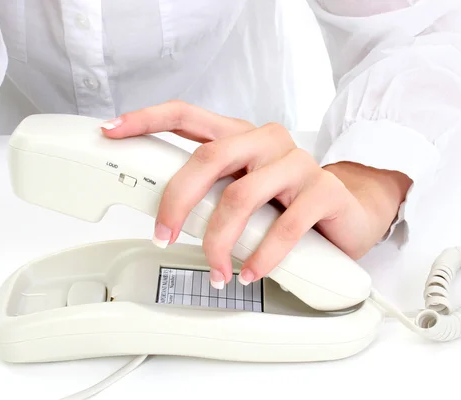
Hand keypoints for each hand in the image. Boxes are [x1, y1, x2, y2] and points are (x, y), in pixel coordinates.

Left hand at [101, 101, 410, 288]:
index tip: (112, 130)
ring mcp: (297, 163)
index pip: (186, 115)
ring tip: (216, 270)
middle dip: (177, 201)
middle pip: (209, 158)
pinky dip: (260, 256)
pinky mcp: (324, 191)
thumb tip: (162, 212)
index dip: (147, 120)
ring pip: (241, 197)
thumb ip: (210, 191)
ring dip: (219, 241)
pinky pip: (284, 226)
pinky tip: (249, 272)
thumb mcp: (242, 189)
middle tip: (164, 235)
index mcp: (239, 136)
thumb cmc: (287, 200)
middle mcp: (266, 141)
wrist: (349, 209)